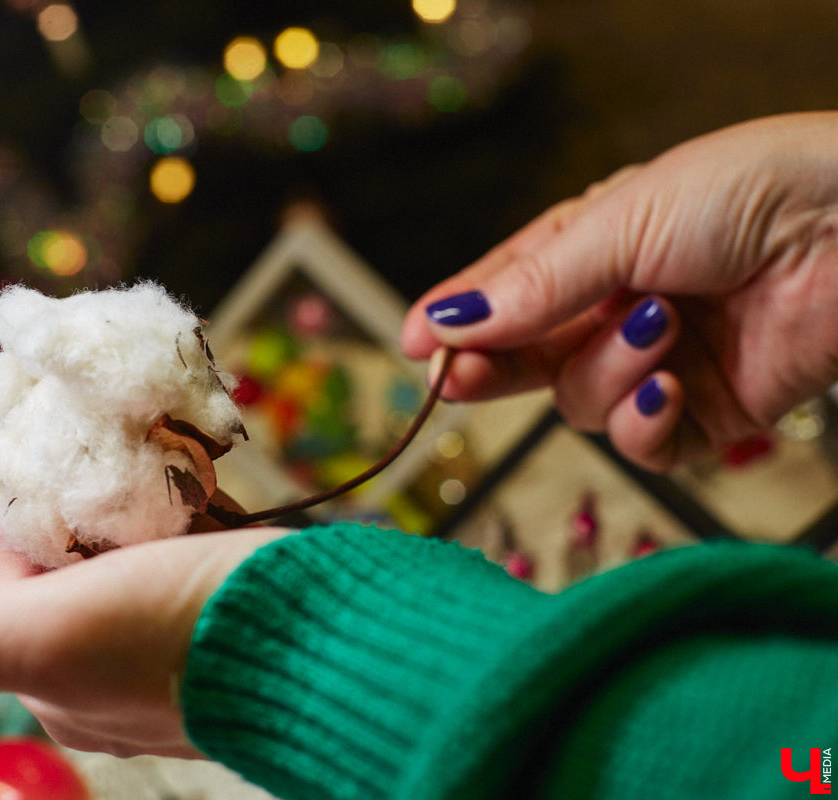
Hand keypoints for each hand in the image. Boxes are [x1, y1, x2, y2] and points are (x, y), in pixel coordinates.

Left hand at [0, 391, 288, 757]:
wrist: (353, 647)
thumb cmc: (197, 640)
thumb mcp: (47, 635)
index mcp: (47, 660)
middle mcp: (102, 642)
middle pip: (40, 541)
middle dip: (13, 468)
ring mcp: (167, 610)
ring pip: (109, 524)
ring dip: (88, 461)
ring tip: (77, 400)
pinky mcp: (225, 583)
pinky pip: (173, 520)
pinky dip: (158, 476)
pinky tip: (162, 436)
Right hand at [401, 112, 837, 470]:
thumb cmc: (750, 191)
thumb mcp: (623, 222)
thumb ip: (534, 284)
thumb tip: (445, 320)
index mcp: (594, 248)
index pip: (505, 293)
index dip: (455, 321)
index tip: (412, 345)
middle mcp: (617, 308)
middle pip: (526, 358)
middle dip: (494, 368)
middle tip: (462, 379)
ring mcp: (658, 362)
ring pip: (581, 401)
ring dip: (608, 372)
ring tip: (657, 328)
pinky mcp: (705, 413)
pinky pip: (642, 442)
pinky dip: (646, 422)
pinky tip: (670, 385)